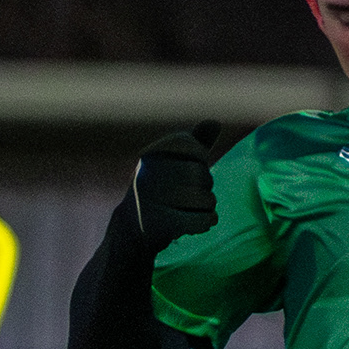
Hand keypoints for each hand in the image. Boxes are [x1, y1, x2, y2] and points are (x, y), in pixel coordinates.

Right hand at [130, 120, 223, 252]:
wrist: (133, 227)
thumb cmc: (159, 189)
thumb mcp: (174, 161)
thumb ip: (195, 142)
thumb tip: (215, 122)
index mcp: (151, 155)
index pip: (193, 148)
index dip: (199, 157)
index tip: (188, 166)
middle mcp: (148, 174)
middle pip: (202, 175)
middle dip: (205, 185)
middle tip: (190, 193)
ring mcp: (155, 201)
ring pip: (207, 199)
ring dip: (208, 206)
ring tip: (193, 208)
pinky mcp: (164, 224)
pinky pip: (204, 220)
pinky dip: (208, 221)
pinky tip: (200, 222)